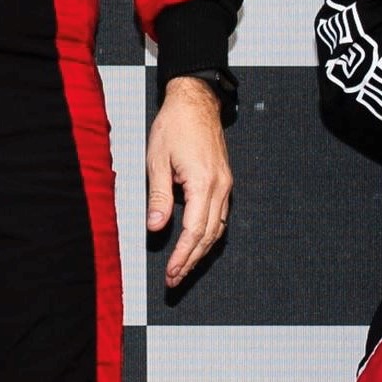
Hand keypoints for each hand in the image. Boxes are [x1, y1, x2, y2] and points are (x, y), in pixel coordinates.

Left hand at [146, 76, 231, 287]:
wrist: (196, 101)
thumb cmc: (174, 125)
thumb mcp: (157, 160)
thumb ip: (158, 197)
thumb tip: (156, 227)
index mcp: (202, 182)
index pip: (194, 230)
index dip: (182, 255)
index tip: (171, 272)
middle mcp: (220, 187)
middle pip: (209, 235)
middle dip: (191, 260)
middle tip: (174, 280)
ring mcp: (226, 185)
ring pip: (218, 228)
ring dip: (201, 251)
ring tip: (183, 268)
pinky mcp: (225, 181)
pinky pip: (221, 216)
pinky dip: (210, 235)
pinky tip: (197, 244)